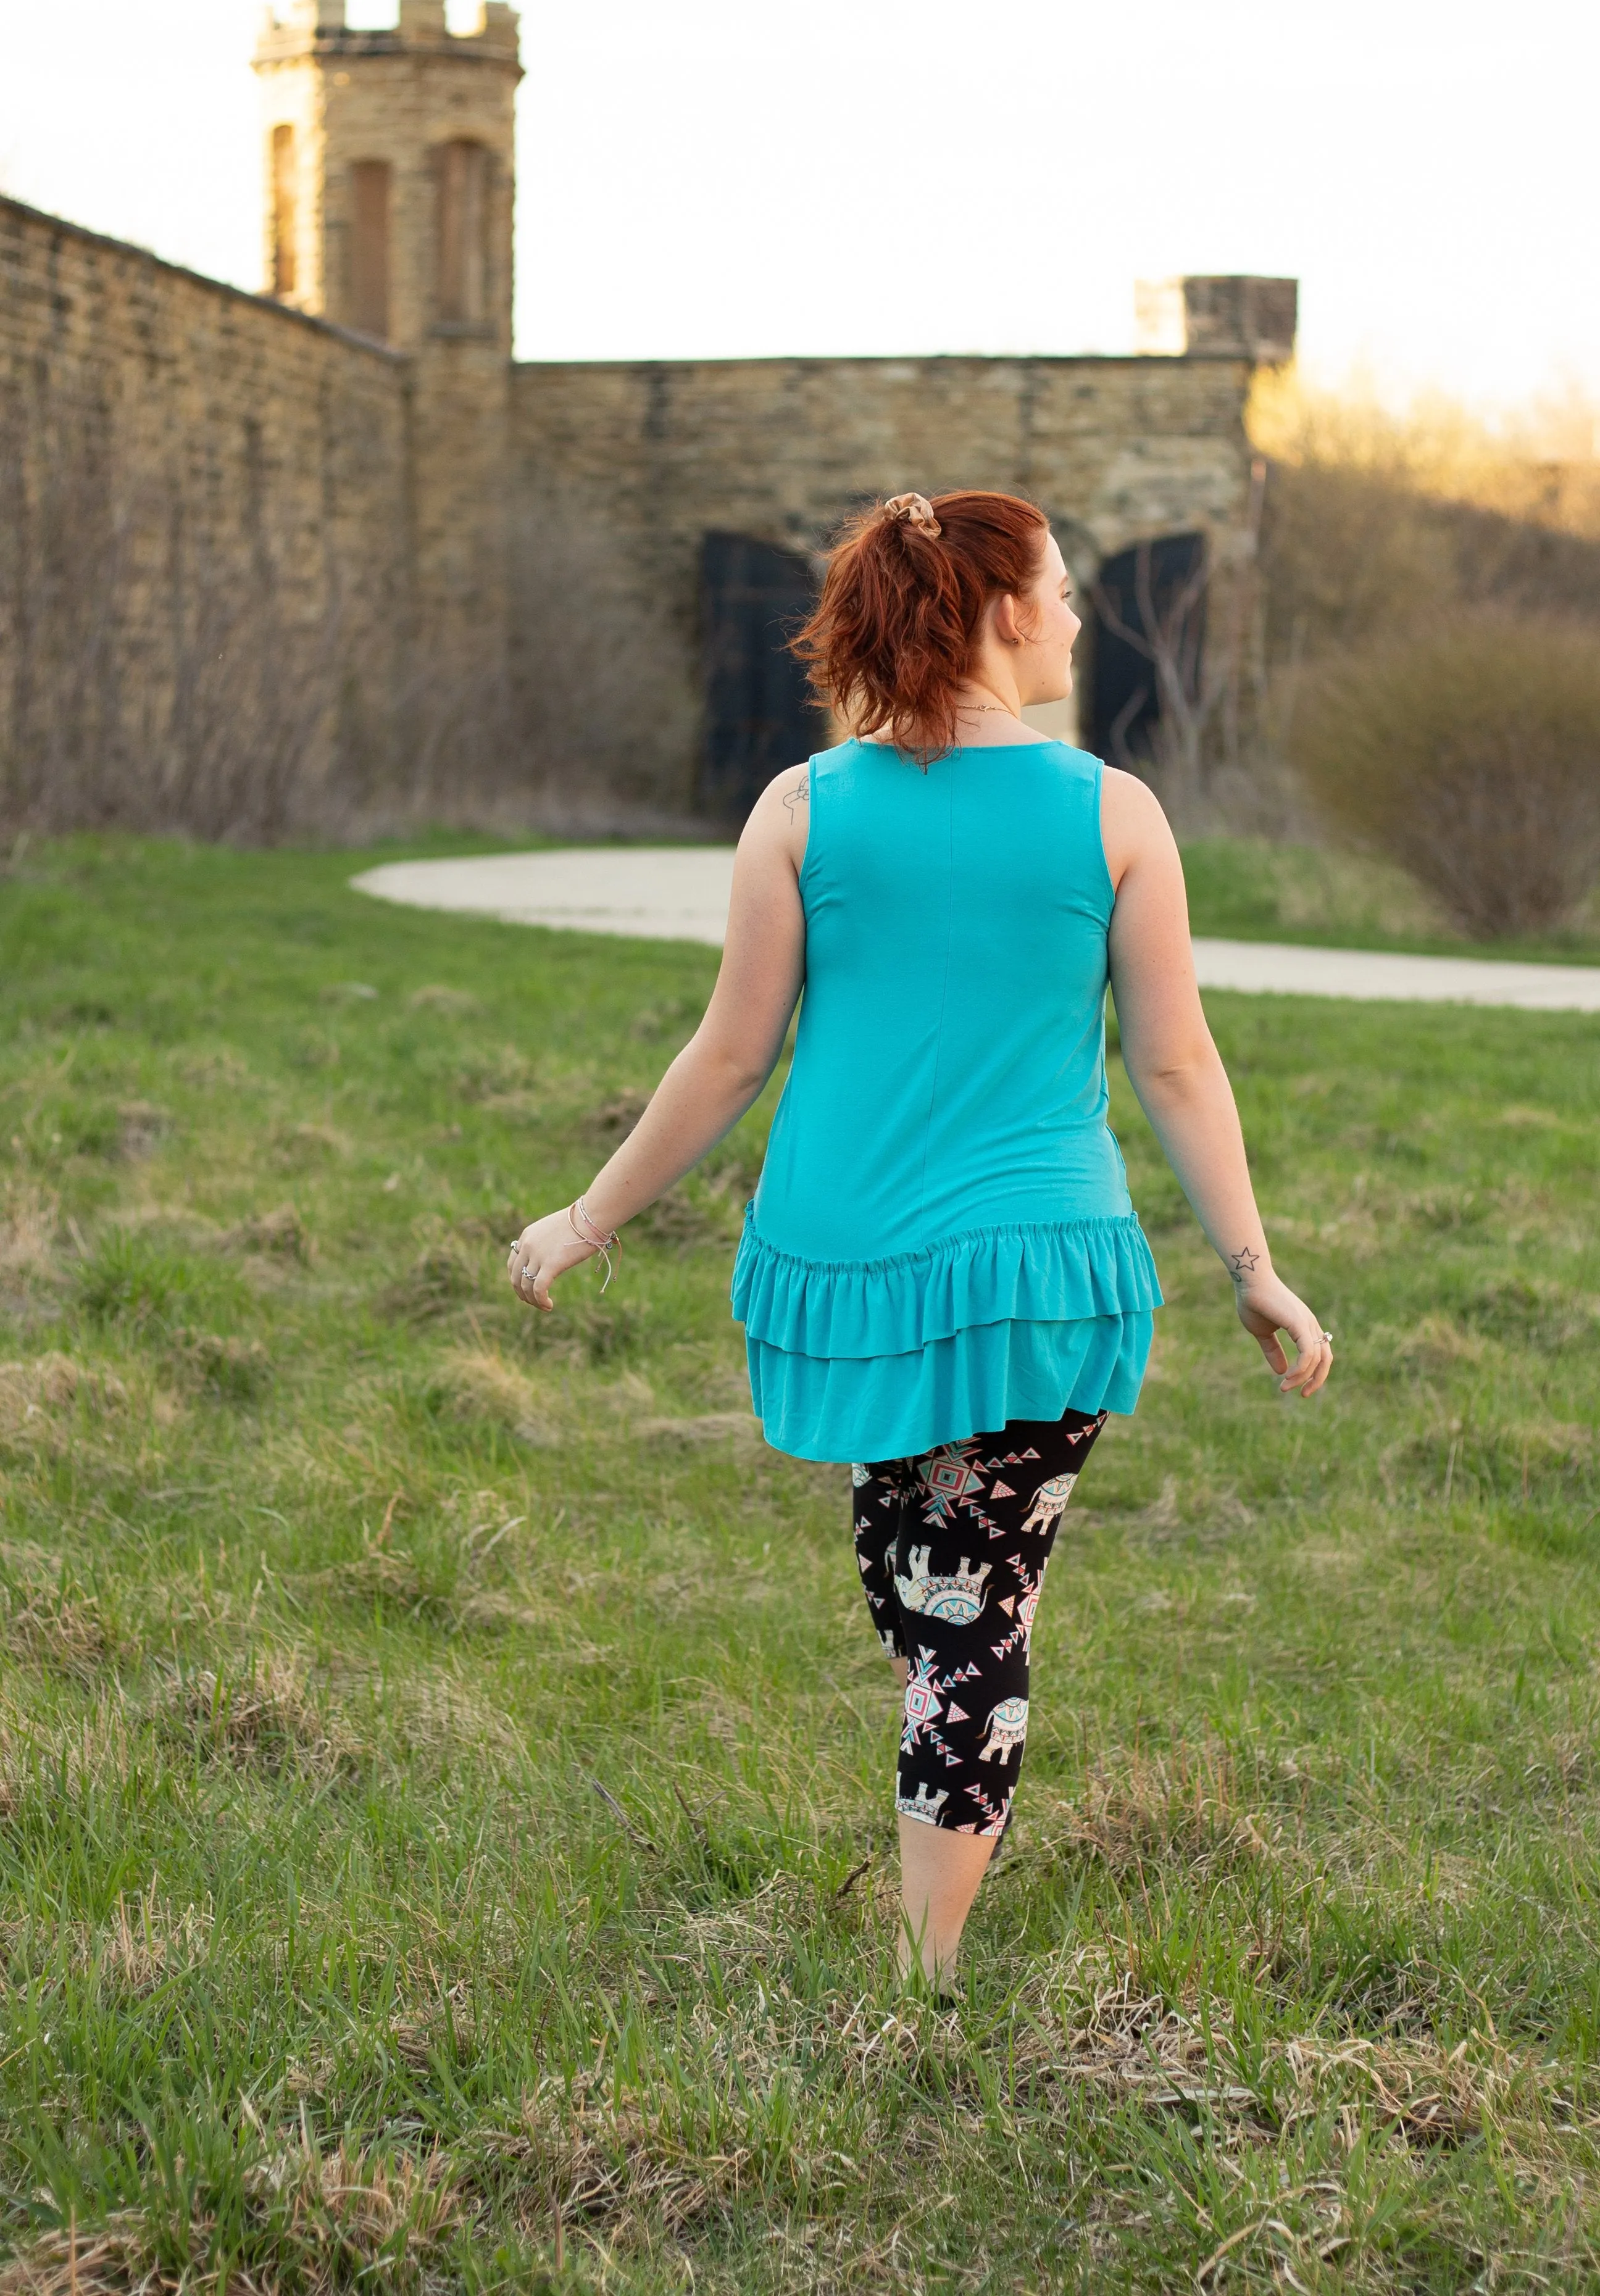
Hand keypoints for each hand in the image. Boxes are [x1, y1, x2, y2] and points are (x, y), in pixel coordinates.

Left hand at [506, 1208, 596, 1311]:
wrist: (590, 1217)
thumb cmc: (580, 1222)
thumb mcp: (554, 1230)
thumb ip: (546, 1244)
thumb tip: (551, 1258)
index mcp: (526, 1236)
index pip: (512, 1264)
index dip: (517, 1280)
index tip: (527, 1290)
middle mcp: (527, 1246)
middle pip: (515, 1277)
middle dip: (523, 1294)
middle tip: (534, 1302)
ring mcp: (538, 1255)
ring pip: (526, 1286)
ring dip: (533, 1301)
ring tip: (544, 1306)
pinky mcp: (551, 1264)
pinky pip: (539, 1289)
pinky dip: (541, 1301)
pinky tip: (549, 1305)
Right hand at [1234, 1272, 1332, 1397]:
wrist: (1249, 1282)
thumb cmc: (1254, 1303)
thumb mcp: (1262, 1333)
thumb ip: (1272, 1351)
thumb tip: (1281, 1371)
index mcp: (1304, 1327)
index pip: (1319, 1354)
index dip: (1311, 1373)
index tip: (1294, 1386)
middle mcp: (1310, 1325)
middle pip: (1325, 1358)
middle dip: (1316, 1379)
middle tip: (1302, 1394)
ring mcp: (1307, 1323)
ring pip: (1316, 1358)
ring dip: (1302, 1377)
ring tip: (1285, 1387)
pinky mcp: (1299, 1323)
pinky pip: (1308, 1352)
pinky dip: (1301, 1368)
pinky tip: (1288, 1376)